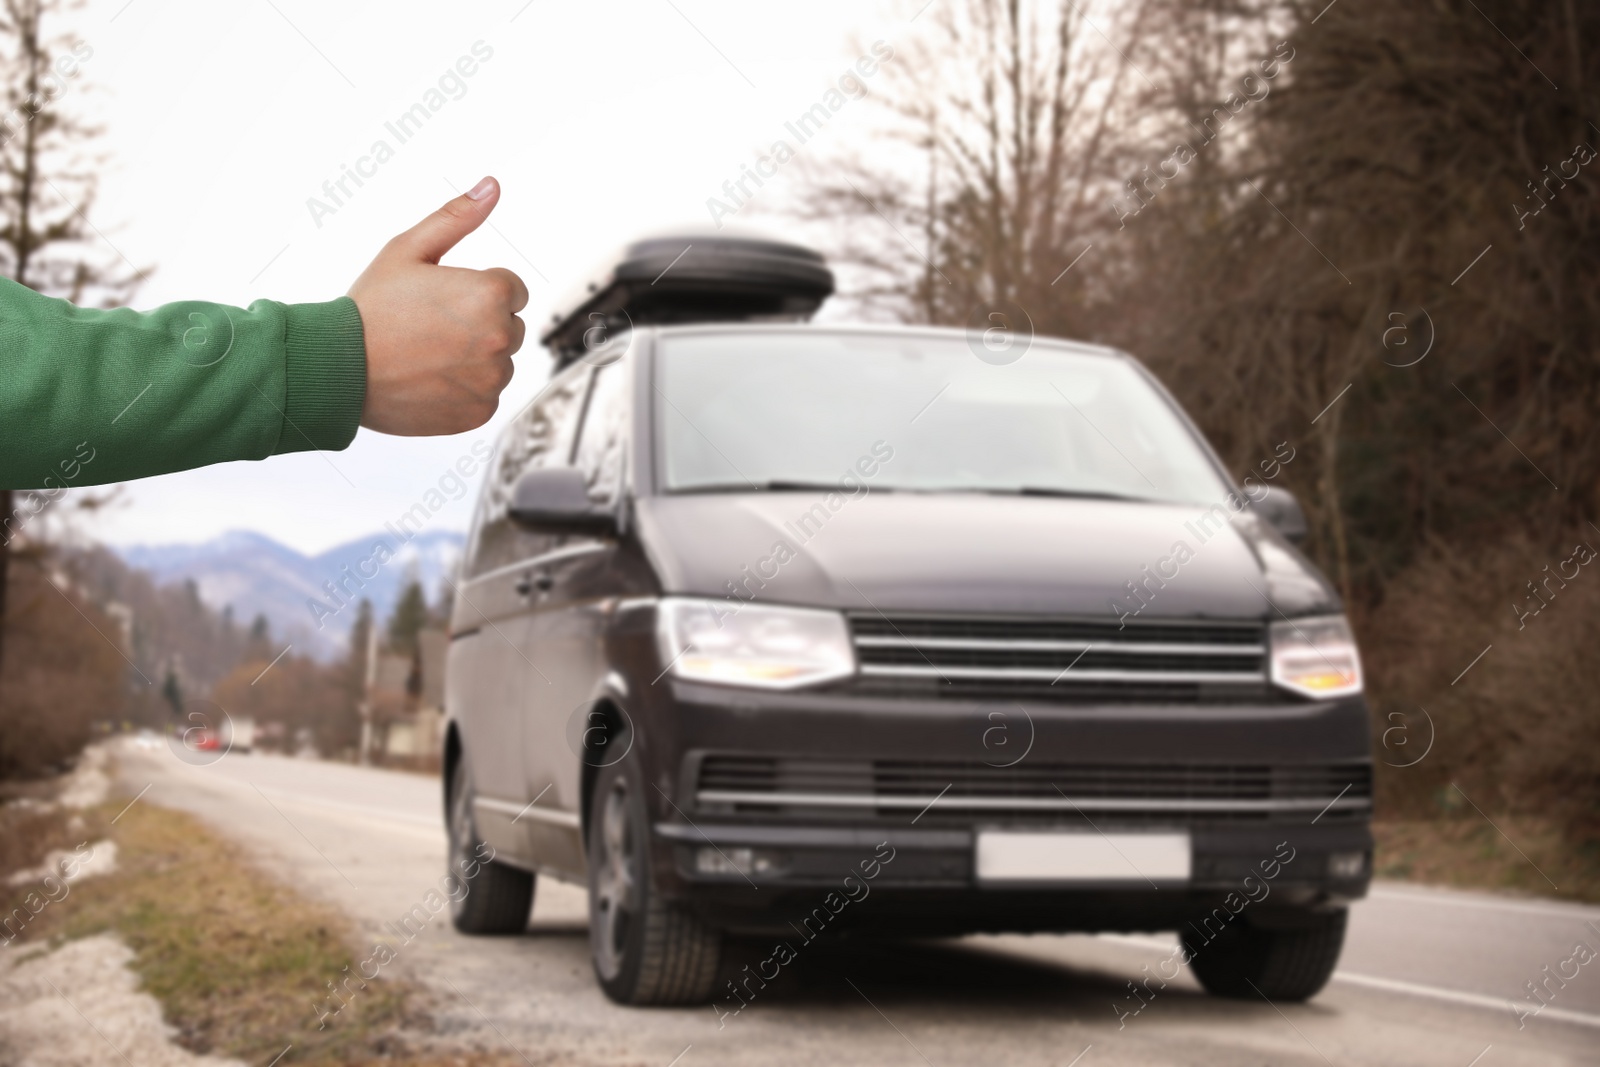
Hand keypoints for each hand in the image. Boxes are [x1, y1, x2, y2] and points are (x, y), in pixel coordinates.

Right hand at [349, 176, 528, 434]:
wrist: (338, 368)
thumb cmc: (370, 308)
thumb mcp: (409, 249)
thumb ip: (457, 217)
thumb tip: (491, 186)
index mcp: (492, 293)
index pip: (512, 288)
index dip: (477, 290)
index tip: (443, 299)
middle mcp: (500, 337)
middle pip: (509, 325)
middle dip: (479, 323)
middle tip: (430, 326)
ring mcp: (492, 379)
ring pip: (499, 362)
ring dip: (473, 358)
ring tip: (427, 354)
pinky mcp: (481, 411)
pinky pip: (486, 394)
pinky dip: (464, 389)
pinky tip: (430, 379)